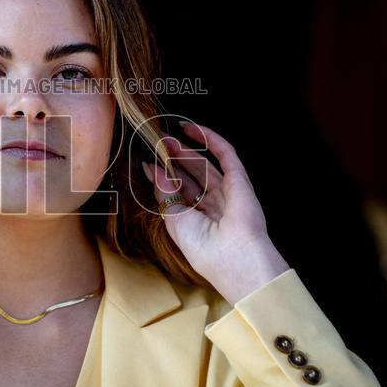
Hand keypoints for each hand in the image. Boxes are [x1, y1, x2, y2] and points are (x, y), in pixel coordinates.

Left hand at [141, 121, 288, 305]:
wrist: (236, 257)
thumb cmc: (205, 249)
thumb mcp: (175, 219)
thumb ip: (165, 192)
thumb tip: (151, 169)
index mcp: (198, 220)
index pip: (179, 192)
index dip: (163, 177)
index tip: (147, 163)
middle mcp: (213, 205)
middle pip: (191, 176)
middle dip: (173, 160)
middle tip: (156, 145)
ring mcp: (228, 192)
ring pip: (204, 164)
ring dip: (186, 149)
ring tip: (166, 138)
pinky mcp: (240, 180)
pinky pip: (225, 154)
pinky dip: (210, 139)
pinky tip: (192, 129)